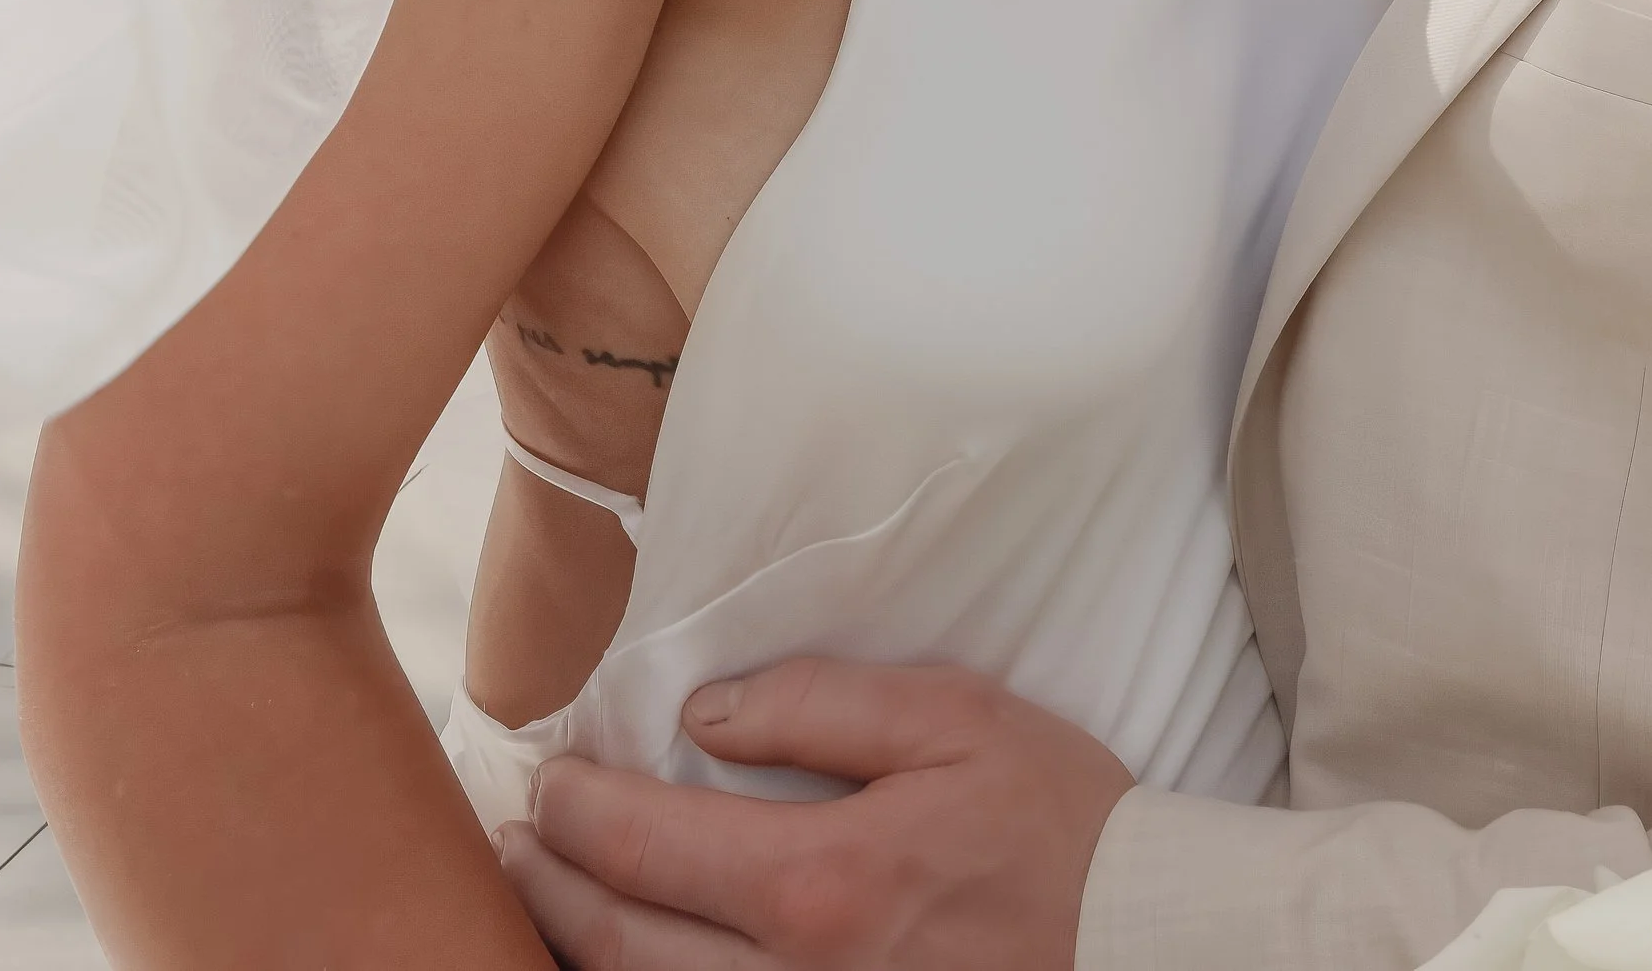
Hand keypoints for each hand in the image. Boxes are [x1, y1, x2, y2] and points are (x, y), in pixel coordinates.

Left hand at [496, 658, 1132, 969]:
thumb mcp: (957, 719)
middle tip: (513, 839)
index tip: (546, 775)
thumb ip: (823, 706)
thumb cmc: (1055, 824)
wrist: (1137, 941)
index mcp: (819, 882)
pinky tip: (634, 957)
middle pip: (621, 943)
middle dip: (548, 885)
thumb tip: (705, 716)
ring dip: (579, 950)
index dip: (574, 809)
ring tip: (544, 901)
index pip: (645, 844)